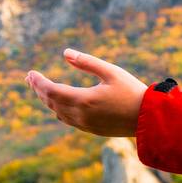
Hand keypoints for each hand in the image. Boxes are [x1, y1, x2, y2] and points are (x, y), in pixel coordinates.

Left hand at [25, 49, 147, 136]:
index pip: (51, 90)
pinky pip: (68, 120)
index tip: (30, 72)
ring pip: (58, 112)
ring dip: (48, 100)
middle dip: (39, 89)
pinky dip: (59, 110)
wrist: (151, 119)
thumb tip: (65, 52)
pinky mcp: (92, 130)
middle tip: (31, 78)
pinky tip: (59, 104)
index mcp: (84, 99)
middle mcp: (81, 115)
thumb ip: (87, 62)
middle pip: (51, 102)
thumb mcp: (111, 72)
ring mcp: (86, 124)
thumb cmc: (133, 92)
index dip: (38, 82)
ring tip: (41, 89)